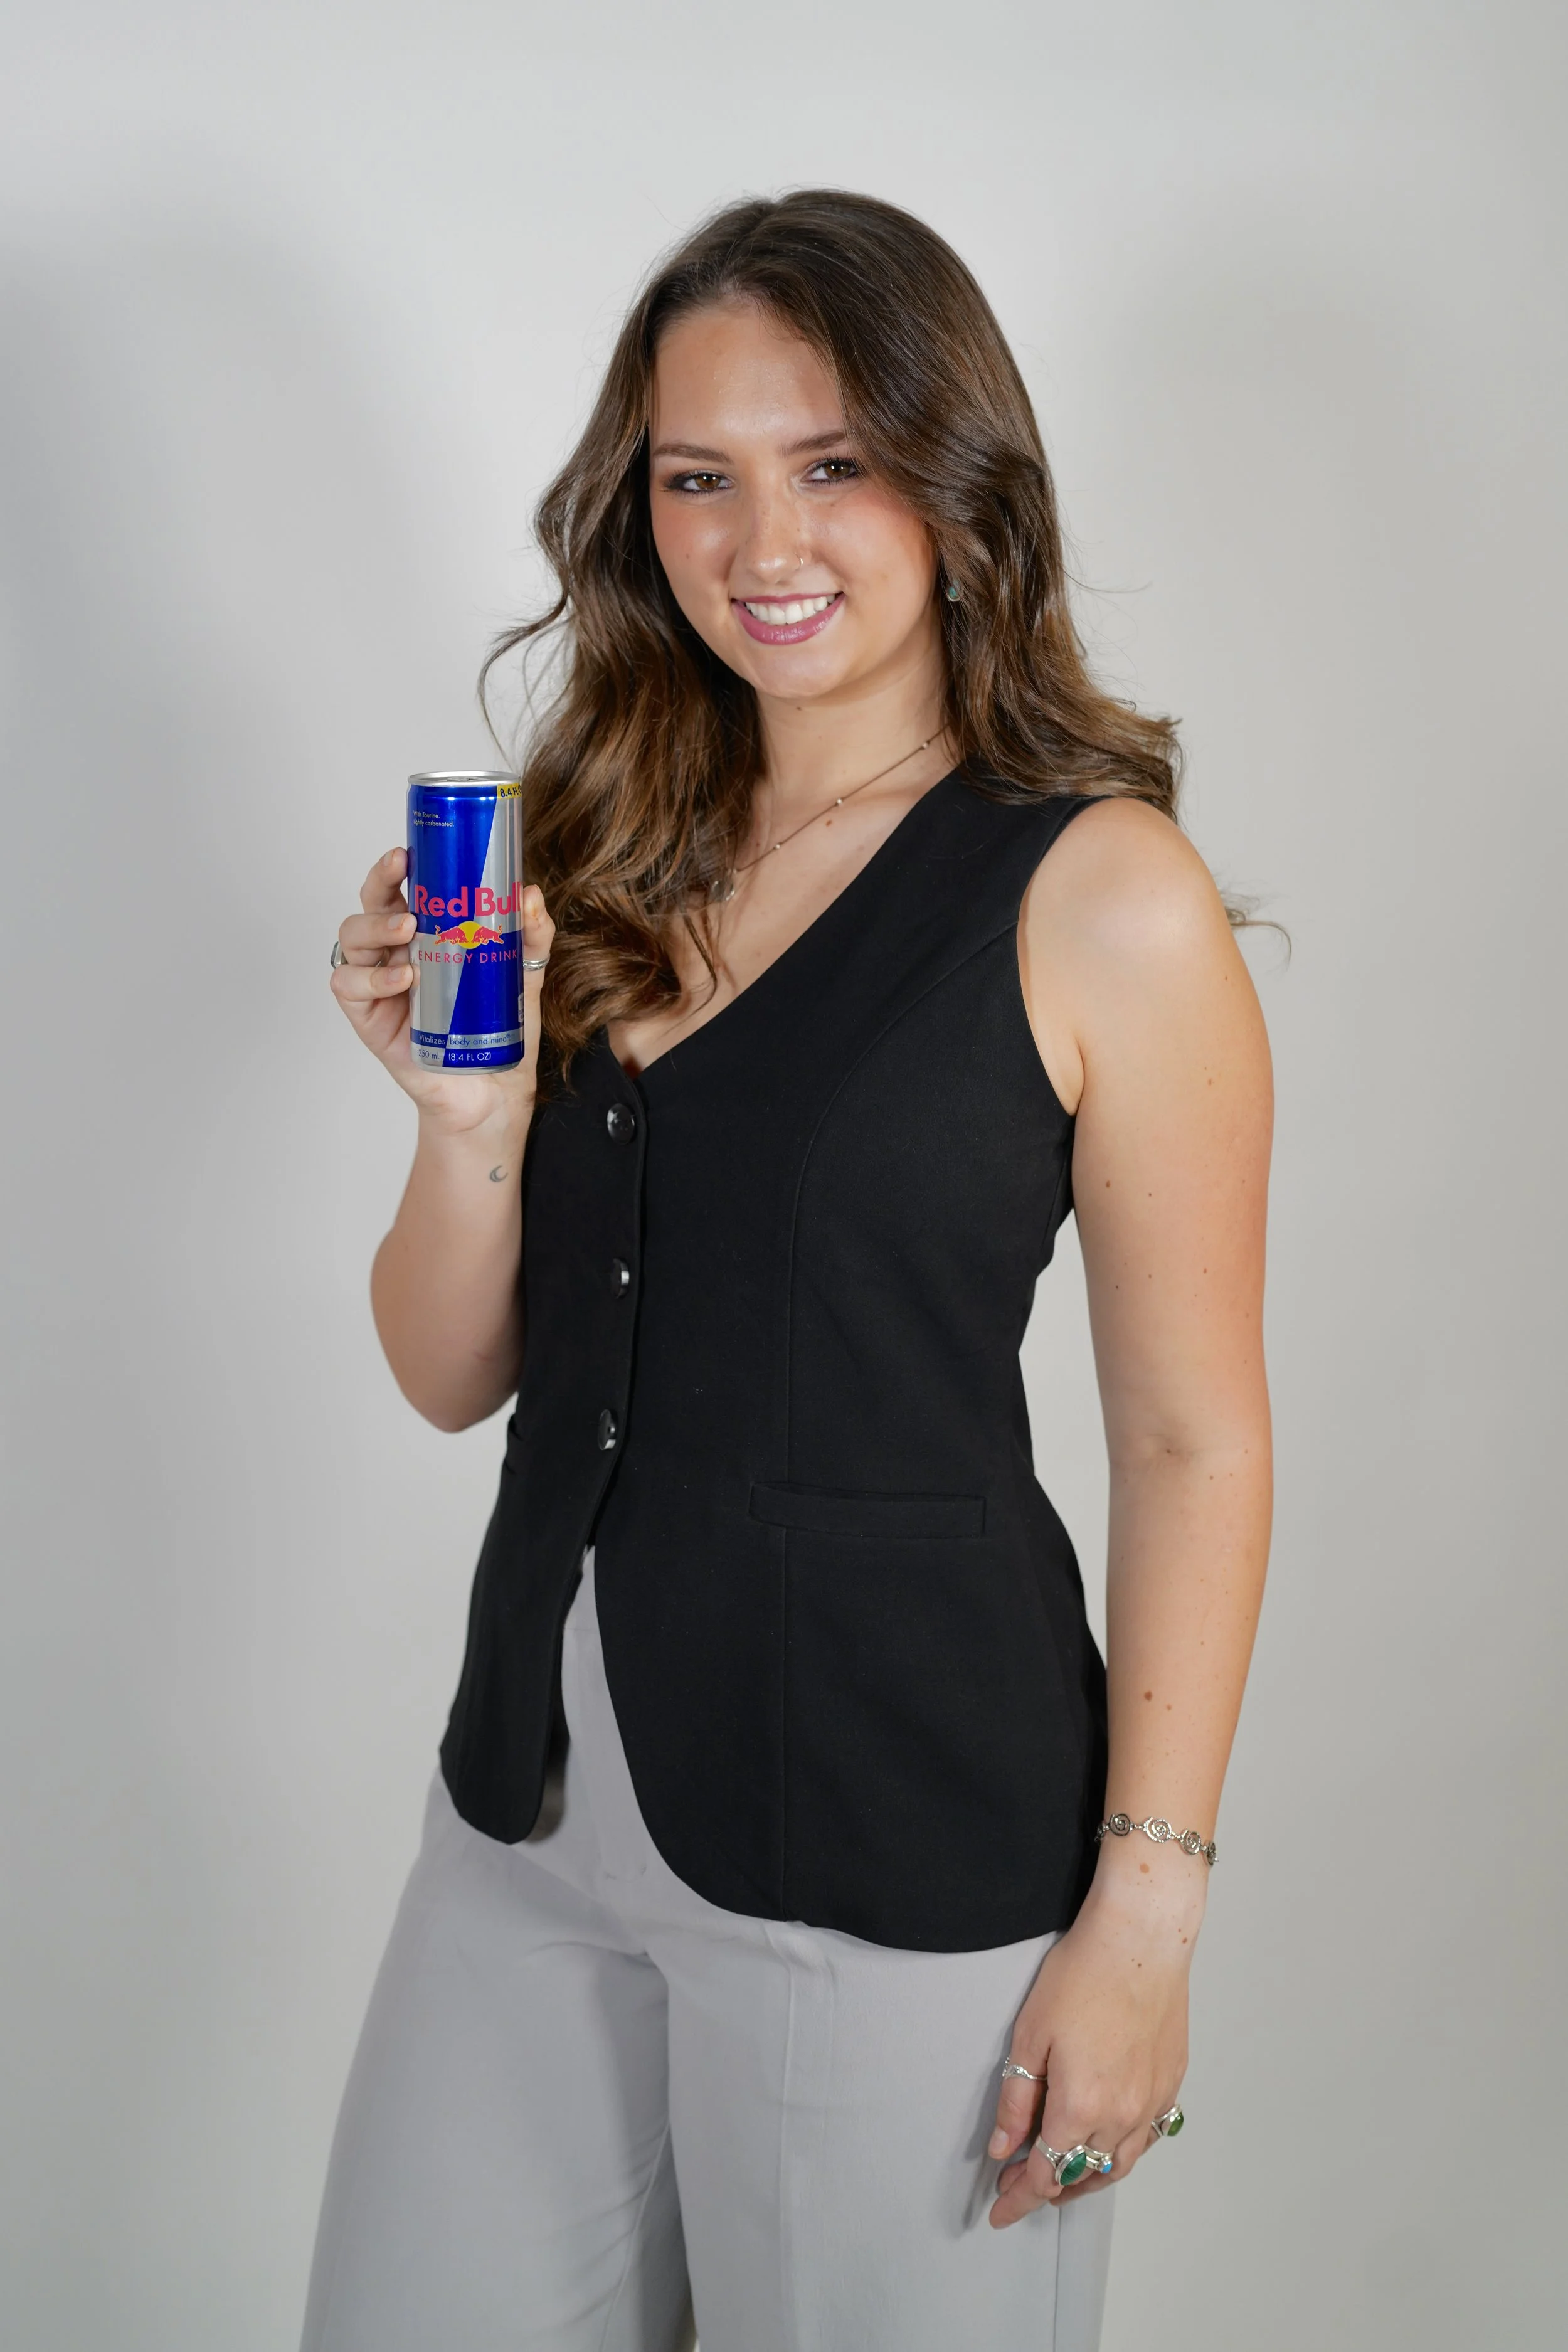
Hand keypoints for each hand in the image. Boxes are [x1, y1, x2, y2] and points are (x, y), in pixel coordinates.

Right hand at [330, 846, 555, 1136]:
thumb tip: (530, 895)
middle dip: (379, 882)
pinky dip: (371, 979)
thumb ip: (531, 936)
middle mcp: (397, 953)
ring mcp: (379, 985)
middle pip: (370, 904)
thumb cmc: (499, 1030)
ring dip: (375, 927)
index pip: (402, 889)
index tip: (408, 849)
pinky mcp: (370, 1019)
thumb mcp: (524, 977)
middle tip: (401, 872)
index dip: (397, 866)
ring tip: (407, 929)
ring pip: (352, 940)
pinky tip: (402, 980)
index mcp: (426, 935)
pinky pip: (350, 987)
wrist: (493, 1091)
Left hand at [986, 1867, 1200, 2227]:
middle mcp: (1122, 2116)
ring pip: (1119, 2165)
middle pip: (1083, 2177)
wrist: (1141, 1940)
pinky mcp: (1171, 2083)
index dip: (1018, 2199)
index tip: (999, 2210)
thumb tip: (1003, 2147)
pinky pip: (1146, 2137)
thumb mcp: (1030, 2036)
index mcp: (1081, 2107)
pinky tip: (1106, 2141)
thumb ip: (1017, 2100)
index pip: (1045, 2175)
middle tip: (1021, 2186)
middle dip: (1049, 2190)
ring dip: (1088, 2179)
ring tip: (1062, 2176)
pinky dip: (1121, 2152)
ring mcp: (1153, 2102)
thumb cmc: (1083, 1975)